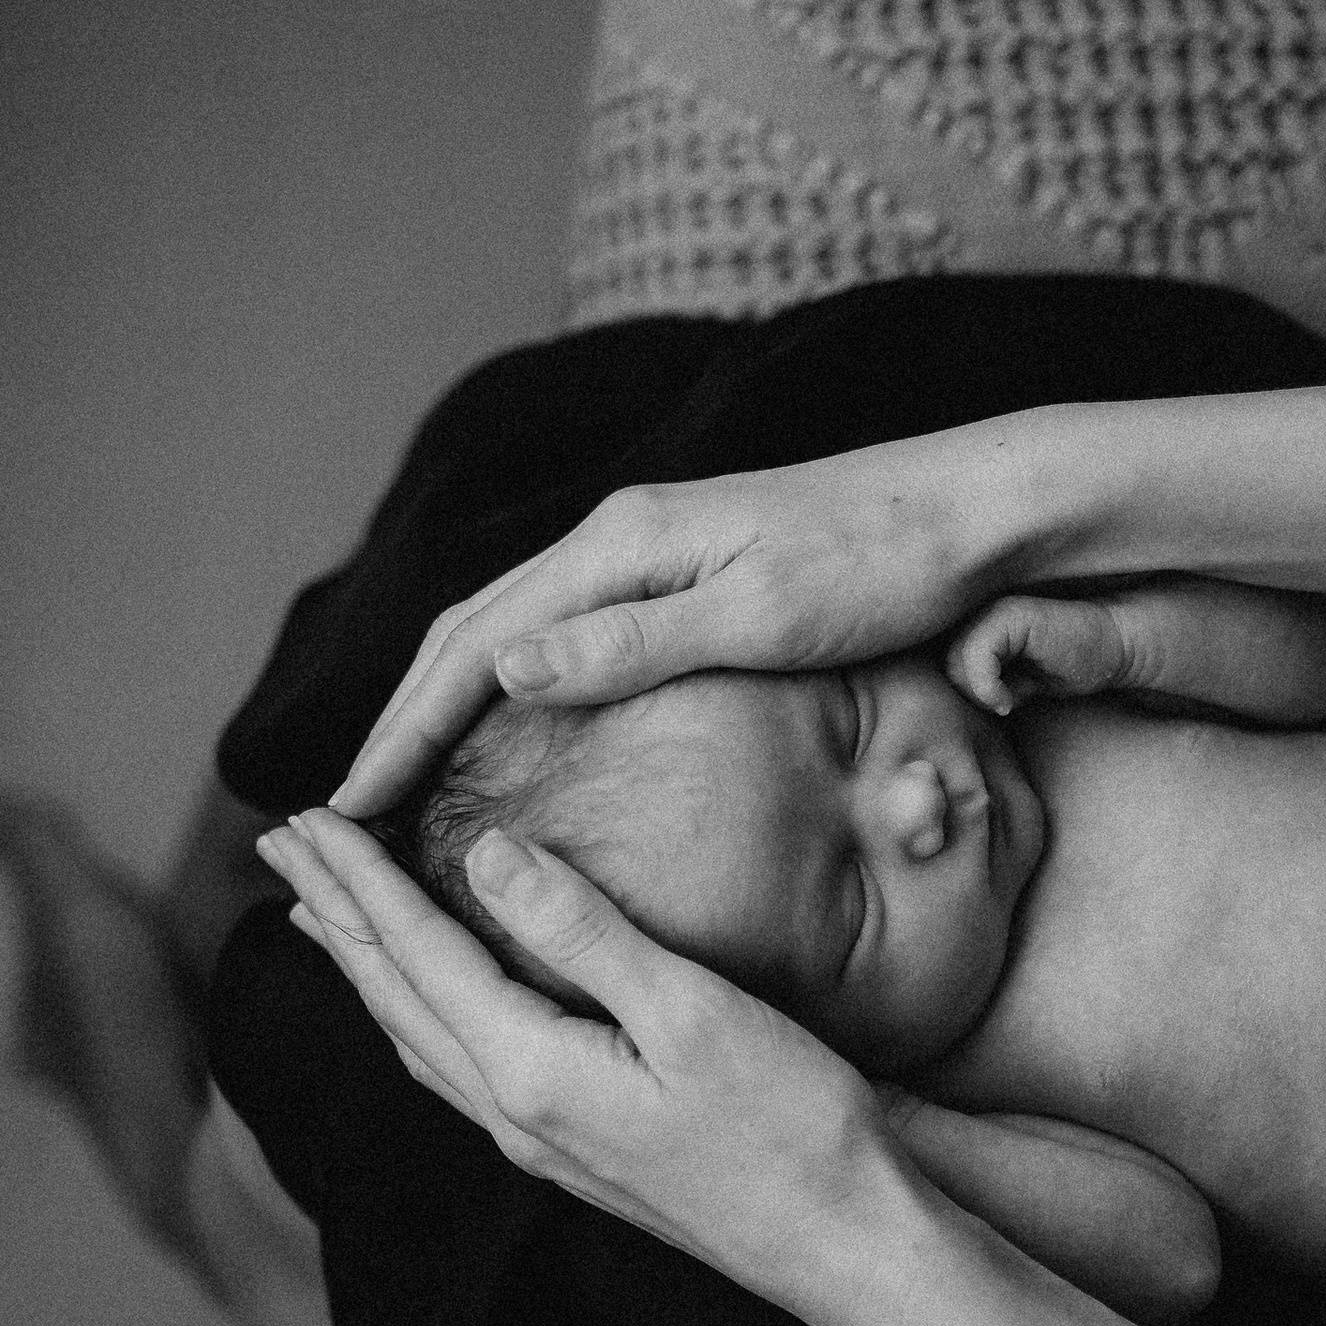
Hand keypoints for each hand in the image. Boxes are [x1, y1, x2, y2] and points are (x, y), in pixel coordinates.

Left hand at [253, 808, 919, 1325]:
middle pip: (394, 998)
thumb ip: (582, 931)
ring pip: (417, 1040)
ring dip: (364, 969)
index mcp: (530, 1073)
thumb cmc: (794, 1129)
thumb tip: (483, 857)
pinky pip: (458, 1070)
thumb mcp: (692, 1011)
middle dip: (334, 916)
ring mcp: (542, 1145)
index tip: (305, 814)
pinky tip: (428, 1007)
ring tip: (324, 916)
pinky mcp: (576, 1156)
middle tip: (280, 844)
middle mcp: (514, 1117)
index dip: (356, 880)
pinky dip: (418, 1016)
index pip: (415, 955)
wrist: (849, 1249)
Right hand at [331, 418, 1048, 816]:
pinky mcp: (688, 575)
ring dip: (444, 704)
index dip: (404, 732)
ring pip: (511, 631)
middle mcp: (619, 538)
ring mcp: (652, 553)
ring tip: (401, 780)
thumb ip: (630, 646)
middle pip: (473, 632)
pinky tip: (508, 735)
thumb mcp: (758, 616)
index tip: (349, 808)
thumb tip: (503, 674)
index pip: (474, 646)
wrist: (980, 512)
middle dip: (401, 722)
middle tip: (346, 814)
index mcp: (620, 545)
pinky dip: (508, 689)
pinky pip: (562, 635)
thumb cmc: (885, 567)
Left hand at [946, 592, 1141, 711]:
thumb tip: (954, 699)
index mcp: (978, 625)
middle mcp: (981, 612)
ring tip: (1009, 699)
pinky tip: (1010, 699)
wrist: (1111, 648)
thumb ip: (981, 682)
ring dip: (979, 692)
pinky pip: (975, 657)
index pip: (944, 664)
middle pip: (945, 665)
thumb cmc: (1066, 664)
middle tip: (1003, 703)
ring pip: (955, 662)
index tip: (994, 706)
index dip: (964, 693)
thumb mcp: (1014, 681)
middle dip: (970, 694)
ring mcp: (994, 610)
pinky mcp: (1010, 616)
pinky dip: (987, 687)